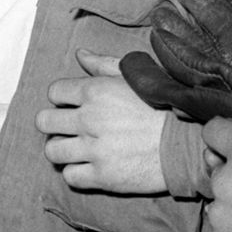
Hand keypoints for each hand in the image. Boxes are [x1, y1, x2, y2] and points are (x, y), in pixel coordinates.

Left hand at [40, 51, 170, 194]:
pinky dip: (77, 172)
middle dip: (54, 124)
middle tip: (70, 129)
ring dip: (62, 150)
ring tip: (76, 149)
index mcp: (95, 91)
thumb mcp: (135, 78)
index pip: (54, 92)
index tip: (73, 106)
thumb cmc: (162, 107)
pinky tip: (88, 166)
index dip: (62, 99)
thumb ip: (103, 65)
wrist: (187, 144)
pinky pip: (70, 176)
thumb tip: (79, 55)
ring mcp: (94, 149)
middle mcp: (89, 119)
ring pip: (52, 151)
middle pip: (44, 122)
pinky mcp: (102, 175)